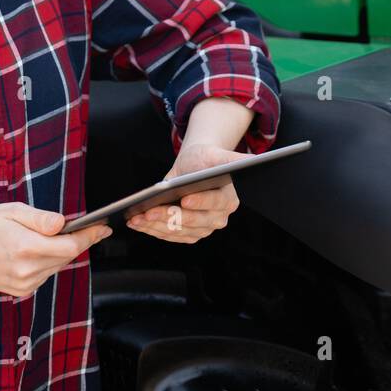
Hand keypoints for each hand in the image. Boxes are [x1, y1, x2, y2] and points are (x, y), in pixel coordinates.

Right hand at [0, 203, 110, 297]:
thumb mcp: (11, 210)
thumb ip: (39, 218)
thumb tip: (63, 223)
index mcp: (26, 247)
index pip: (70, 246)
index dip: (90, 236)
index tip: (104, 228)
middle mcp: (27, 270)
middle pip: (67, 256)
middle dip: (78, 241)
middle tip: (87, 227)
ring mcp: (24, 284)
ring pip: (57, 266)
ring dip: (62, 252)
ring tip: (56, 236)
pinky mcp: (21, 291)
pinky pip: (45, 275)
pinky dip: (48, 262)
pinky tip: (38, 250)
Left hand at [125, 142, 245, 242]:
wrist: (192, 168)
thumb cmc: (204, 160)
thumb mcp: (218, 154)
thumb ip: (234, 159)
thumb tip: (254, 160)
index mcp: (228, 199)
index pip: (215, 204)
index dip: (200, 203)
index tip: (185, 199)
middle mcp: (217, 218)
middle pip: (193, 221)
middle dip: (170, 217)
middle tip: (149, 211)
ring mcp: (202, 229)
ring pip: (178, 231)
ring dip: (156, 226)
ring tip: (137, 217)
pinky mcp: (187, 234)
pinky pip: (169, 236)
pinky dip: (152, 230)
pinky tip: (137, 222)